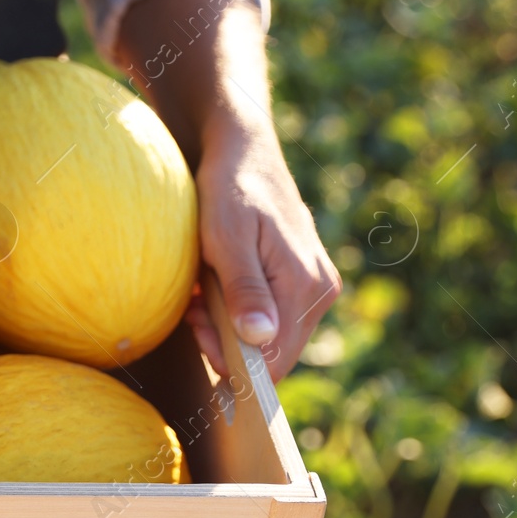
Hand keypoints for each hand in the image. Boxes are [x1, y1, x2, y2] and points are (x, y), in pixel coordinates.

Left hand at [184, 121, 341, 381]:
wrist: (244, 153)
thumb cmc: (229, 191)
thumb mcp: (226, 239)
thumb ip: (244, 289)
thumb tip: (259, 339)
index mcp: (307, 285)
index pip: (275, 360)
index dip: (235, 364)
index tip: (200, 335)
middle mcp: (321, 290)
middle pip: (272, 353)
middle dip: (228, 344)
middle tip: (195, 312)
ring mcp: (314, 286)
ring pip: (267, 337)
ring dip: (227, 328)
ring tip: (202, 296)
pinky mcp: (302, 280)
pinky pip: (268, 316)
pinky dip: (236, 313)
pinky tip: (214, 291)